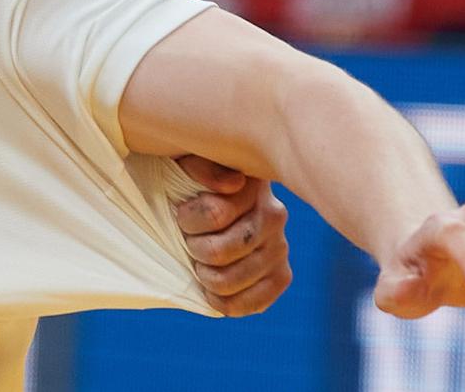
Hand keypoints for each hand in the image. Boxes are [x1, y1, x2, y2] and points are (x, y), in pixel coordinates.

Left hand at [174, 156, 292, 315]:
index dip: (187, 221)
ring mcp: (281, 247)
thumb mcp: (187, 161)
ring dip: (205, 276)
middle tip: (190, 241)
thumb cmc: (192, 178)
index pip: (214, 215)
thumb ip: (203, 166)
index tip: (182, 213)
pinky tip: (214, 290)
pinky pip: (253, 302)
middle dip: (194, 250)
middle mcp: (275, 214)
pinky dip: (225, 302)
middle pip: (217, 252)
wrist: (206, 201)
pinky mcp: (282, 275)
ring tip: (201, 263)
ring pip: (228, 280)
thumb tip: (231, 185)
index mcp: (252, 183)